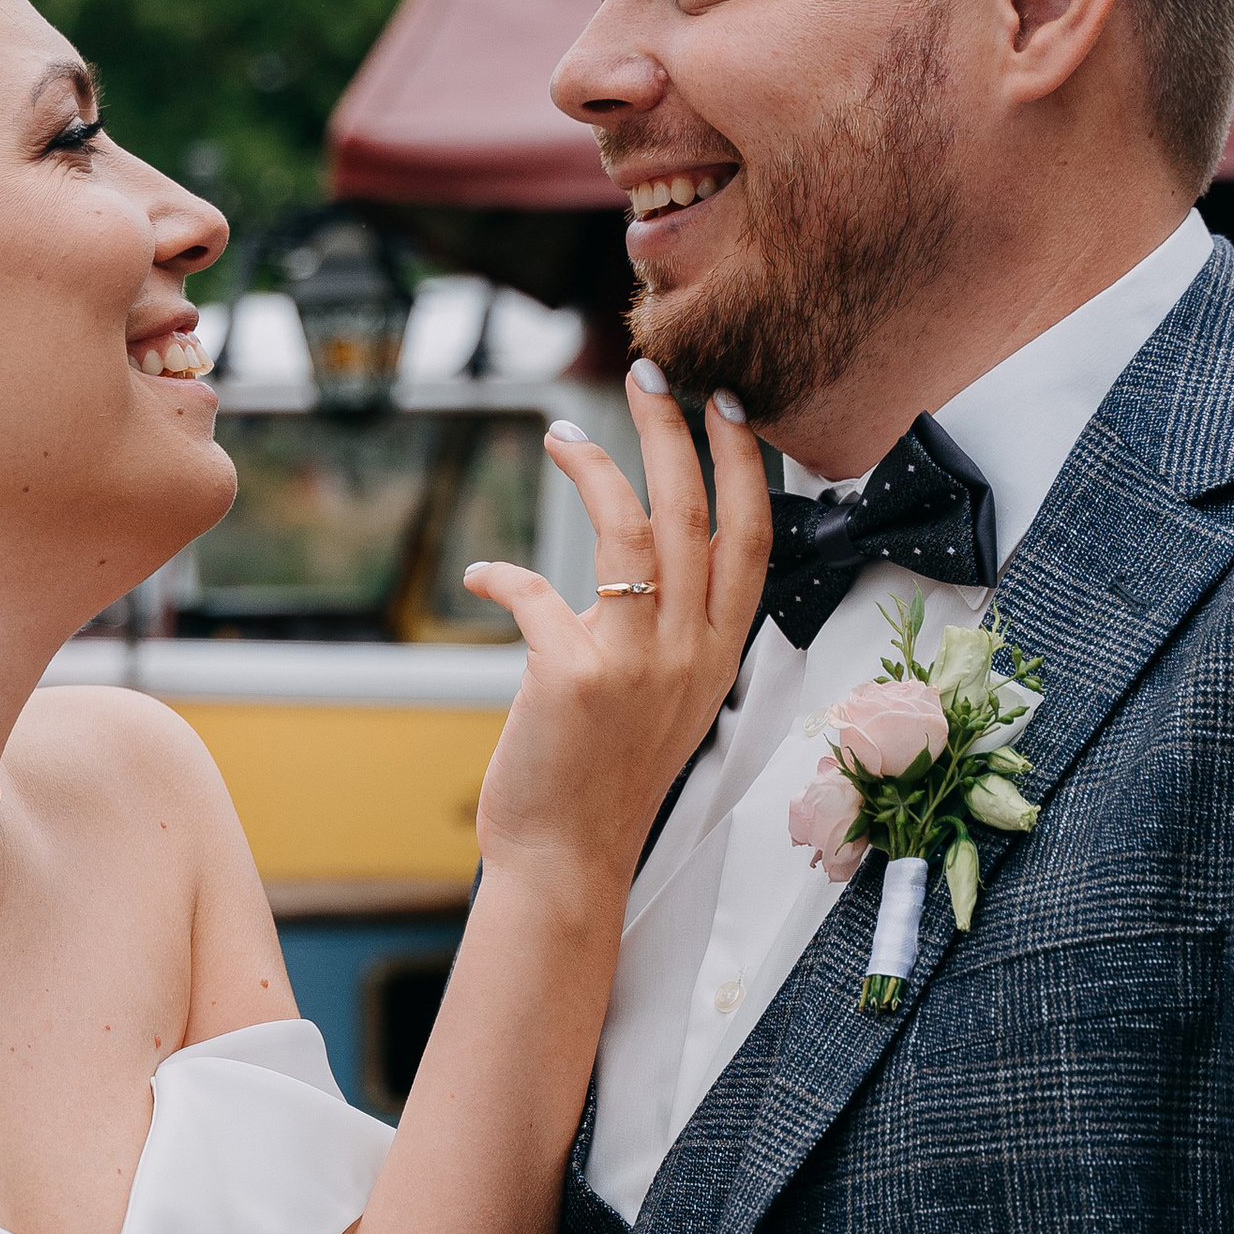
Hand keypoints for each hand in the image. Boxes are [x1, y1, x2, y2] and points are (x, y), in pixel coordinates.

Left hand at [465, 366, 768, 905]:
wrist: (565, 863)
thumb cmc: (603, 784)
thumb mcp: (664, 707)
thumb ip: (662, 640)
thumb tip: (625, 583)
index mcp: (718, 656)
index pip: (753, 540)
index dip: (744, 466)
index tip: (726, 405)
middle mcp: (689, 654)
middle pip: (693, 513)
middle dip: (671, 429)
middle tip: (648, 370)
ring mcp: (636, 664)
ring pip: (629, 530)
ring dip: (593, 467)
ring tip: (561, 432)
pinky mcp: (573, 676)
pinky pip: (535, 592)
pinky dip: (502, 575)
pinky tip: (480, 572)